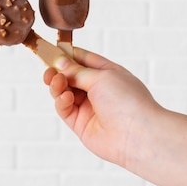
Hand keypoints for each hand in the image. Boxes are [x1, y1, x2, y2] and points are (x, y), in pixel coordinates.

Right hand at [43, 47, 161, 166]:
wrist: (137, 135)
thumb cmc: (128, 101)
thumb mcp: (101, 76)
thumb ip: (77, 71)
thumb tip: (59, 63)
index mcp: (107, 74)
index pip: (84, 60)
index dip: (68, 54)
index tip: (53, 50)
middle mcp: (98, 90)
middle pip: (70, 77)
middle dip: (58, 72)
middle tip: (49, 69)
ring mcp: (88, 107)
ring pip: (64, 92)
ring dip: (57, 85)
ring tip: (57, 81)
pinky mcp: (80, 123)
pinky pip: (64, 108)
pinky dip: (61, 101)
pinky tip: (66, 98)